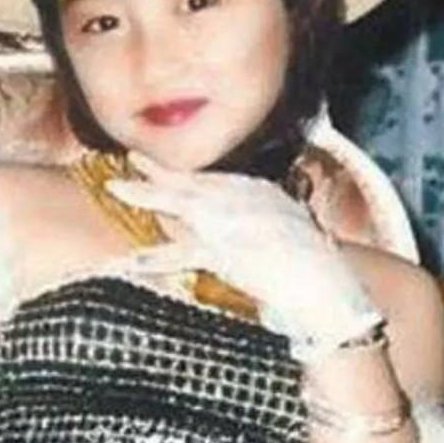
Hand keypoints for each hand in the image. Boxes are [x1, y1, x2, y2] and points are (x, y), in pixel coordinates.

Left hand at [106, 151, 382, 361]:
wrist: (328, 285)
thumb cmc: (312, 263)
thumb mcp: (287, 226)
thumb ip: (263, 215)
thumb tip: (243, 222)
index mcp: (258, 192)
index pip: (211, 177)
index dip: (182, 170)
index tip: (158, 161)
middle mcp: (243, 199)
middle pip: (191, 180)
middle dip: (158, 170)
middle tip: (131, 157)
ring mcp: (232, 224)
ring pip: (179, 203)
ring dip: (146, 196)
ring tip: (115, 188)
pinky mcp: (226, 254)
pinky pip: (182, 254)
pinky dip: (155, 258)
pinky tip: (130, 260)